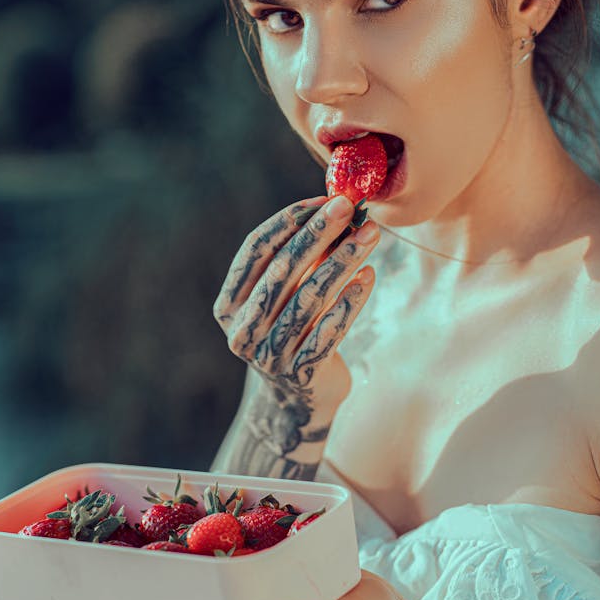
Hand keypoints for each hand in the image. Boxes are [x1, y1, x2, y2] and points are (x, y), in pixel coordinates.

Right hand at [213, 195, 378, 411]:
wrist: (299, 400)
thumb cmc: (294, 331)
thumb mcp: (286, 296)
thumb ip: (301, 258)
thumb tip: (337, 208)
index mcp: (228, 305)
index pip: (255, 250)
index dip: (288, 221)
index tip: (323, 199)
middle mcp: (242, 330)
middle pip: (282, 270)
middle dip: (319, 233)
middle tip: (351, 207)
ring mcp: (269, 354)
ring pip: (310, 298)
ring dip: (343, 260)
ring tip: (370, 235)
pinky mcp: (301, 374)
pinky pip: (330, 331)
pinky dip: (351, 301)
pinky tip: (368, 275)